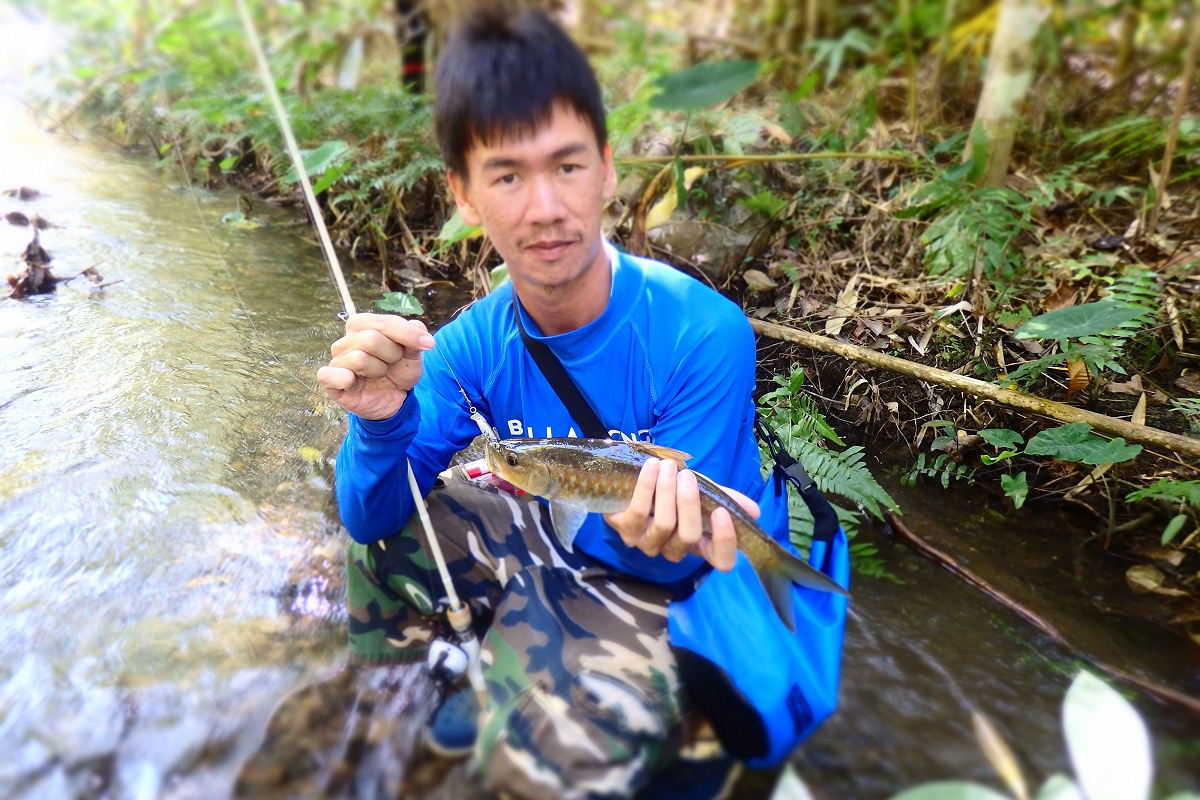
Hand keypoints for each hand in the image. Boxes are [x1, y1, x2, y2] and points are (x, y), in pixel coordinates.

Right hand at [316, 313, 434, 419]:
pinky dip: (346, 379)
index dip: (407, 333)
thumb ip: (414, 338)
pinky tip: (355, 383)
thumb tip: (418, 328)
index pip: (383, 322)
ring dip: (378, 370)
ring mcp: (337, 360)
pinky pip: (331, 375)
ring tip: (379, 374)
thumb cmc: (398, 371)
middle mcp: (345, 340)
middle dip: (392, 354)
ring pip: (360, 358)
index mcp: (362, 325)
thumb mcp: (413, 354)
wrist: (393, 399)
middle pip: (371, 339)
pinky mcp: (330, 380)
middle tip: (393, 364)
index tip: (429, 344)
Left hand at [604, 458, 758, 572]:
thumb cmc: (672, 491)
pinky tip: (651, 468)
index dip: (725, 541)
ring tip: (668, 467)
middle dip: (689, 503)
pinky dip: (646, 486)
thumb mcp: (702, 492)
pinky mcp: (625, 531)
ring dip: (666, 491)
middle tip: (687, 477)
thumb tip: (755, 511)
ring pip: (664, 524)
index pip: (720, 560)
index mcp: (699, 544)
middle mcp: (674, 549)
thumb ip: (726, 499)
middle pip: (688, 536)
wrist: (631, 482)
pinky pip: (638, 512)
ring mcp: (648, 543)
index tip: (723, 512)